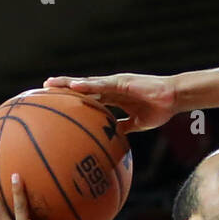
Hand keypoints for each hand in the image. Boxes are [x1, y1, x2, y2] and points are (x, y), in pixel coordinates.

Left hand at [42, 72, 176, 132]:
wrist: (174, 99)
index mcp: (114, 97)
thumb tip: (113, 137)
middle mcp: (111, 88)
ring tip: (49, 83)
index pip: (89, 97)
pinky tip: (72, 86)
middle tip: (43, 88)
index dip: (73, 98)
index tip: (57, 101)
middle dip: (63, 87)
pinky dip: (86, 85)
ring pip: (86, 82)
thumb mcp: (138, 122)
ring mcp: (115, 83)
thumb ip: (124, 127)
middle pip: (82, 87)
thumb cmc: (160, 109)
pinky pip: (100, 84)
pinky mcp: (121, 82)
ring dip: (67, 83)